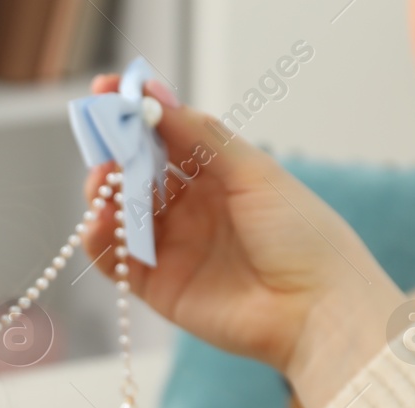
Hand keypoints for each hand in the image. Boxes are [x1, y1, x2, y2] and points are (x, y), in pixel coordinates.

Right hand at [84, 76, 406, 407]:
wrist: (315, 308)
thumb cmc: (300, 235)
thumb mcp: (254, 173)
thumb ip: (201, 137)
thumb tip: (155, 98)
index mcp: (217, 175)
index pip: (165, 137)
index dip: (136, 115)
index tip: (109, 92)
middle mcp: (190, 208)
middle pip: (136, 173)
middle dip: (114, 152)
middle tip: (100, 138)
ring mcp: (171, 247)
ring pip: (120, 214)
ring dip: (103, 194)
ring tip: (102, 183)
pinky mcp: (157, 286)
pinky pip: (116, 261)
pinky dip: (99, 240)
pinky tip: (99, 223)